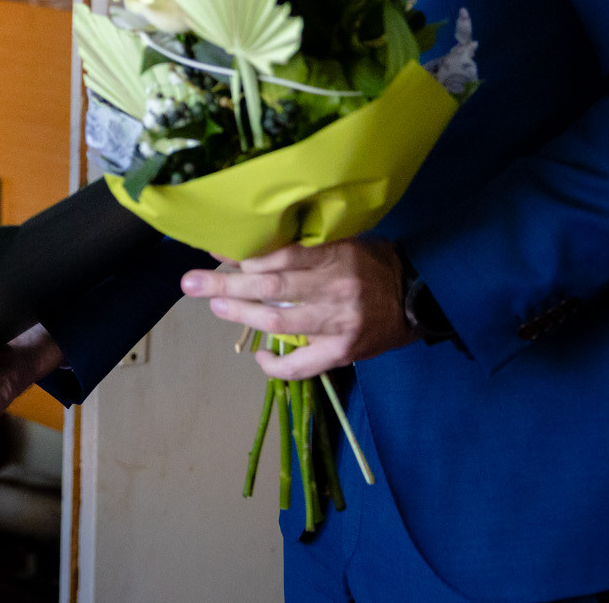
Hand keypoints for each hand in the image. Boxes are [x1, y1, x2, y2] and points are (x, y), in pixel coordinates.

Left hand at [181, 239, 411, 379]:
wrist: (417, 298)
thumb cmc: (373, 265)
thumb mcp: (345, 244)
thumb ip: (308, 248)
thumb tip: (254, 249)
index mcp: (336, 257)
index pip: (281, 255)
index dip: (245, 257)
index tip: (215, 254)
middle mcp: (334, 289)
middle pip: (270, 286)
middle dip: (226, 285)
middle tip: (191, 283)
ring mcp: (338, 323)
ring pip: (278, 321)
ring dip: (241, 315)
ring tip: (215, 306)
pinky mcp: (342, 351)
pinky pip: (301, 365)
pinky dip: (274, 365)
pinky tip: (258, 357)